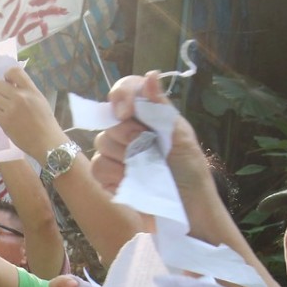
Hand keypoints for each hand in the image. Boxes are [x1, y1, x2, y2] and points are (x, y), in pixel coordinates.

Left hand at [0, 66, 67, 161]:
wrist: (46, 142)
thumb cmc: (45, 123)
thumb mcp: (39, 101)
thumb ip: (27, 92)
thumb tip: (12, 86)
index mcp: (31, 90)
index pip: (15, 71)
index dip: (7, 74)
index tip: (5, 80)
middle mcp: (21, 96)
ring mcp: (12, 108)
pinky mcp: (4, 121)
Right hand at [90, 72, 209, 194]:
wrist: (186, 210)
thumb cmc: (190, 172)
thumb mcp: (181, 136)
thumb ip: (160, 108)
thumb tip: (150, 76)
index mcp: (149, 115)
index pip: (126, 90)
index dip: (121, 96)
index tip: (126, 113)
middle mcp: (129, 130)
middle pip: (110, 121)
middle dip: (128, 136)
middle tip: (149, 151)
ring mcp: (116, 154)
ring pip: (101, 145)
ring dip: (124, 160)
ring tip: (144, 171)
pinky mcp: (107, 177)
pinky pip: (96, 168)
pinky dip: (113, 176)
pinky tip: (130, 182)